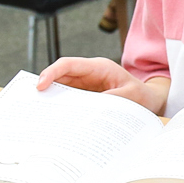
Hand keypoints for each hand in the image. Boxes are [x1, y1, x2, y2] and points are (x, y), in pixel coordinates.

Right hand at [37, 56, 166, 114]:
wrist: (149, 100)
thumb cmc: (142, 95)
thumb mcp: (131, 97)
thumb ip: (112, 99)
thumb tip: (91, 107)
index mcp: (99, 67)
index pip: (69, 64)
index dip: (52, 72)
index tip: (40, 86)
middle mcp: (89, 73)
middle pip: (61, 76)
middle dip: (46, 88)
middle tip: (34, 104)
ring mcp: (86, 84)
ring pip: (62, 87)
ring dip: (52, 99)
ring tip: (41, 113)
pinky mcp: (85, 95)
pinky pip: (68, 98)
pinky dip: (60, 106)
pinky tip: (55, 118)